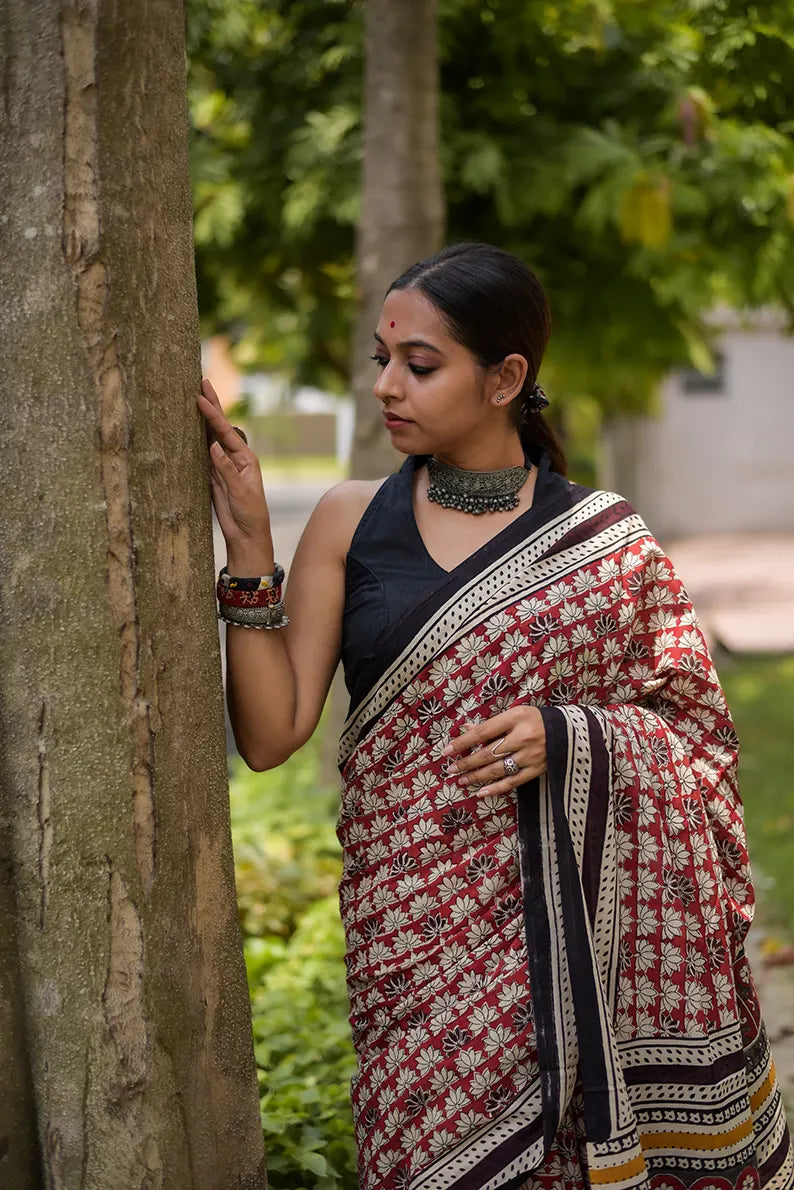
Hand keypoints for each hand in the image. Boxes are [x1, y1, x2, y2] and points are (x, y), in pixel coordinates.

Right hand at [195, 378, 272, 563]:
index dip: (213, 414)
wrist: (246, 534)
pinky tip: (187, 429)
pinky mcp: (212, 476)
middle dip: (212, 405)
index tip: (200, 397)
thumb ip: (226, 469)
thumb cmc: (250, 513)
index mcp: (245, 458)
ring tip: (192, 399)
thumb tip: (213, 446)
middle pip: (220, 427)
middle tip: (202, 382)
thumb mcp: (241, 491)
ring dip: (200, 420)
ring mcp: (222, 466)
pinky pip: (201, 455)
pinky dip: (194, 441)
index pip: (226, 431)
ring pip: (208, 438)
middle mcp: (234, 458)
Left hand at [442, 706, 546, 796]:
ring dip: (476, 776)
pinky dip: (496, 789)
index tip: (446, 751)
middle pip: (488, 753)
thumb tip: (466, 729)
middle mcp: (523, 737)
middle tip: (451, 769)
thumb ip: (492, 724)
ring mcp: (531, 755)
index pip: (482, 732)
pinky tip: (481, 793)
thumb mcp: (515, 714)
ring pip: (497, 769)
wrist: (571, 731)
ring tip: (462, 780)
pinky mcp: (537, 770)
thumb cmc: (537, 719)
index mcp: (516, 718)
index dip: (462, 742)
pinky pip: (513, 782)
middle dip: (466, 763)